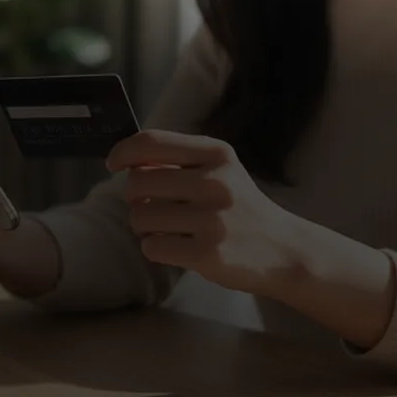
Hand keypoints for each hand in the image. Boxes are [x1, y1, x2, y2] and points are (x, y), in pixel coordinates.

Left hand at [106, 129, 294, 296]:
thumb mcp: (220, 170)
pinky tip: (177, 247)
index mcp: (216, 154)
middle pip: (138, 182)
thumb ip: (178, 161)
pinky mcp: (208, 253)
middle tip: (151, 206)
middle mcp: (215, 182)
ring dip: (144, 226)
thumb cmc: (240, 207)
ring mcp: (212, 219)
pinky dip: (155, 248)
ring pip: (140, 217)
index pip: (152, 142)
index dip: (123, 152)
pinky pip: (152, 247)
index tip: (113, 163)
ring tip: (168, 229)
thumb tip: (128, 161)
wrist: (284, 250)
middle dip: (135, 198)